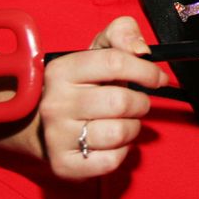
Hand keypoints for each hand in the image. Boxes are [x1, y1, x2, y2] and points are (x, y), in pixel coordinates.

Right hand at [38, 17, 168, 178]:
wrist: (40, 124)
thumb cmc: (81, 84)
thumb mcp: (96, 51)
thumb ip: (121, 33)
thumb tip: (141, 48)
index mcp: (63, 70)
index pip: (115, 63)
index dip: (145, 70)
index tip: (158, 78)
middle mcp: (56, 103)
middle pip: (120, 102)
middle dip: (140, 102)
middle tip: (137, 103)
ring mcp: (57, 136)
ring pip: (119, 133)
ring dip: (133, 127)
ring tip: (125, 121)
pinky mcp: (64, 164)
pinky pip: (111, 161)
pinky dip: (122, 152)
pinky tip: (113, 142)